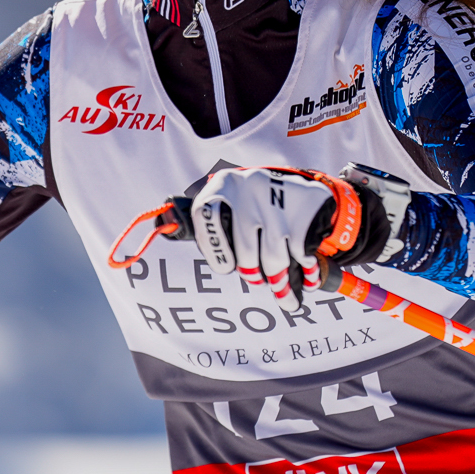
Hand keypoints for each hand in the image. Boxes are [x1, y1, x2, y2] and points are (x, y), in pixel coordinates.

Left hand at [187, 166, 397, 299]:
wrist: (311, 194)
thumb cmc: (260, 208)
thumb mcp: (234, 204)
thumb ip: (210, 221)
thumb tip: (162, 225)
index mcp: (224, 185)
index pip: (206, 218)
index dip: (214, 249)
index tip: (226, 268)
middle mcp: (248, 187)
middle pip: (245, 250)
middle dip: (252, 272)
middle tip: (257, 280)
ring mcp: (278, 199)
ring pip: (272, 259)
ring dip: (278, 280)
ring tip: (282, 288)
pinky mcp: (305, 211)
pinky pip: (298, 256)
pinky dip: (303, 273)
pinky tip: (305, 276)